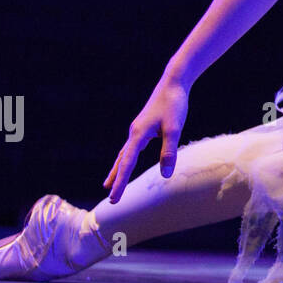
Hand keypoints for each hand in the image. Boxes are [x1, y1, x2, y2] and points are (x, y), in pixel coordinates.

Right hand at [103, 76, 189, 202]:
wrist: (173, 83)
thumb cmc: (174, 104)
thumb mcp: (174, 129)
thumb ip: (169, 152)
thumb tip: (166, 175)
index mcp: (138, 135)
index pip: (127, 164)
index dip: (121, 182)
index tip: (114, 198)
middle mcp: (134, 133)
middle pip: (121, 161)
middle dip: (116, 180)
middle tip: (111, 198)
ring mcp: (137, 130)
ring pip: (124, 154)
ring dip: (117, 170)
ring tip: (108, 184)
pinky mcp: (143, 127)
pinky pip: (131, 148)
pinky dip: (126, 159)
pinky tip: (127, 162)